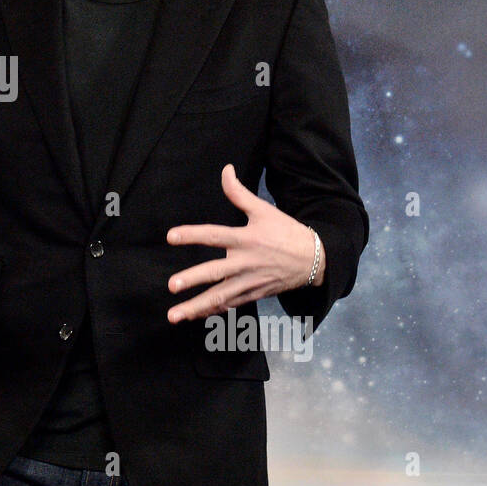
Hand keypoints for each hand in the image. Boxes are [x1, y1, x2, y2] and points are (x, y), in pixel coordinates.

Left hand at [164, 164, 324, 322]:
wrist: (315, 260)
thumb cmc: (286, 232)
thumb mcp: (264, 210)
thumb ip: (239, 193)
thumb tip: (225, 169)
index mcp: (247, 239)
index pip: (215, 235)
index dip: (192, 234)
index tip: (170, 236)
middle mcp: (246, 262)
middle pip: (215, 272)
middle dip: (193, 279)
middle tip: (172, 285)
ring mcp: (249, 282)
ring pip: (220, 297)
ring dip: (196, 307)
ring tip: (174, 316)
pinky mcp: (254, 294)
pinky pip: (230, 305)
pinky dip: (212, 311)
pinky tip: (194, 315)